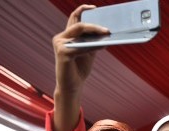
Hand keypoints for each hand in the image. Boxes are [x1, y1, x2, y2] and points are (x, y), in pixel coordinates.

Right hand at [52, 5, 109, 130]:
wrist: (72, 86)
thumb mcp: (89, 51)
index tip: (94, 7)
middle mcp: (61, 38)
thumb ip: (94, 41)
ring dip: (95, 31)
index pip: (74, 18)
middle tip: (108, 28)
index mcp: (67, 36)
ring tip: (107, 33)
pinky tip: (100, 46)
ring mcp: (60, 45)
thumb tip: (107, 31)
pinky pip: (80, 46)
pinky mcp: (62, 53)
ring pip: (79, 32)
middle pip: (78, 24)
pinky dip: (91, 45)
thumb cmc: (80, 69)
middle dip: (94, 24)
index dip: (83, 10)